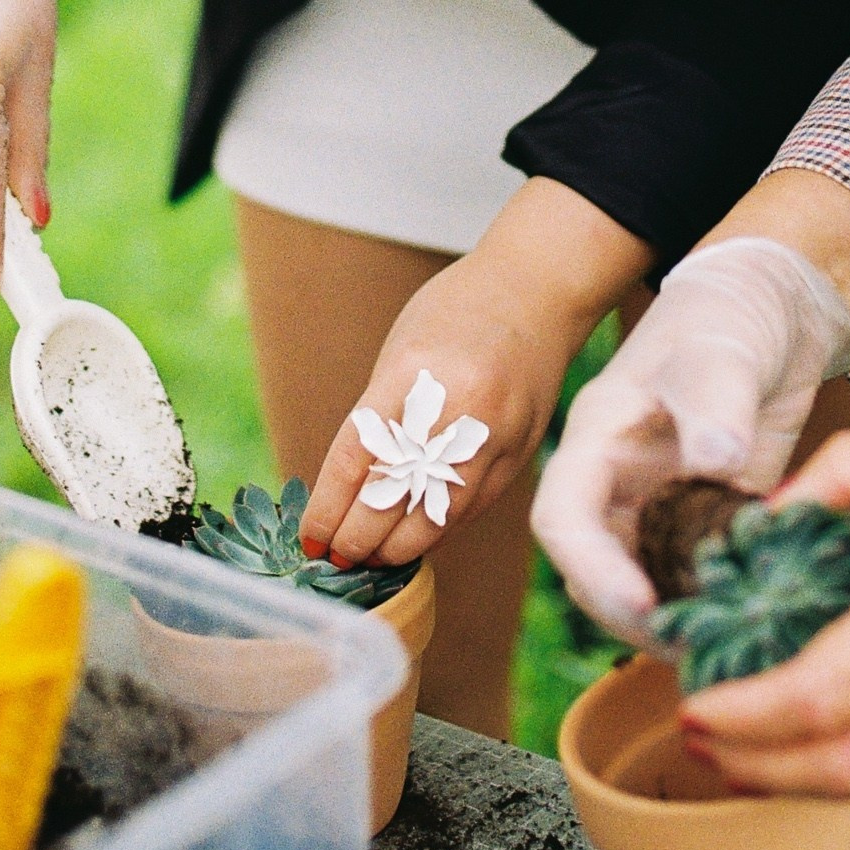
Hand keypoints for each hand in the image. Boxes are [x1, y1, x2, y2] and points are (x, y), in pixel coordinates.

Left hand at [300, 180, 652, 570]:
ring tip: (371, 558)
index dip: (330, 509)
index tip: (312, 537)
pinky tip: (416, 537)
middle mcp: (457, 409)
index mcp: (413, 374)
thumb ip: (381, 415)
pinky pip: (471, 506)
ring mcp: (494, 434)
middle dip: (359, 539)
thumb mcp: (401, 351)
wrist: (536, 291)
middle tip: (335, 557)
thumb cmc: (457, 312)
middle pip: (396, 498)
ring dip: (398, 547)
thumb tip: (351, 488)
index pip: (358, 460)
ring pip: (438, 517)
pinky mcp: (520, 451)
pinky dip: (439, 527)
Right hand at [529, 237, 849, 642]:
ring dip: (674, 622)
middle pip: (595, 574)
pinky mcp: (707, 525)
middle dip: (632, 617)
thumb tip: (716, 461)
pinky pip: (696, 581)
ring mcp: (661, 510)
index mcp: (596, 443)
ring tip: (724, 646)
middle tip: (691, 646)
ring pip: (644, 587)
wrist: (774, 310)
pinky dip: (715, 606)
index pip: (565, 520)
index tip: (643, 604)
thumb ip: (716, 404)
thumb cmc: (726, 316)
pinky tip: (756, 623)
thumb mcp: (719, 352)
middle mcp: (618, 487)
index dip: (594, 570)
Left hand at [678, 402, 849, 797]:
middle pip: (845, 766)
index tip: (696, 706)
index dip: (748, 718)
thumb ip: (847, 473)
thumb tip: (772, 511)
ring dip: (809, 783)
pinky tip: (833, 738)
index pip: (820, 697)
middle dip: (762, 770)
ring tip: (751, 760)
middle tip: (703, 746)